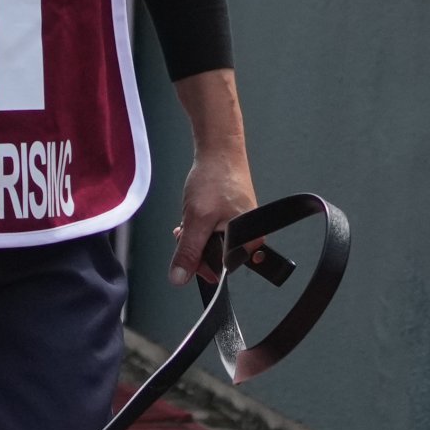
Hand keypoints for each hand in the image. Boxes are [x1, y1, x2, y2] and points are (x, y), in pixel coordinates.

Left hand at [171, 139, 257, 287]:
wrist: (218, 150)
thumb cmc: (216, 179)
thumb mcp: (196, 220)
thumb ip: (189, 252)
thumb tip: (179, 278)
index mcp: (249, 241)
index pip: (222, 270)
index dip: (200, 266)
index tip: (187, 256)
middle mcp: (248, 236)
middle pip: (215, 259)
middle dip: (195, 249)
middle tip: (185, 234)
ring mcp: (239, 227)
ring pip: (211, 245)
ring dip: (194, 238)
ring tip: (188, 222)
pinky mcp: (230, 218)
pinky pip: (212, 233)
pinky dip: (198, 228)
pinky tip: (192, 218)